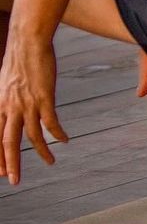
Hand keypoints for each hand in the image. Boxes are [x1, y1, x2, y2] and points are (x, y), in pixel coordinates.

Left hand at [0, 36, 67, 185]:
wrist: (28, 42)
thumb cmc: (17, 59)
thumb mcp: (4, 84)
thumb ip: (5, 100)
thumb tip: (8, 110)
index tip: (0, 172)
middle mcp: (10, 108)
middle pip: (8, 143)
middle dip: (11, 164)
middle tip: (14, 181)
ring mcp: (28, 104)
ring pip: (32, 136)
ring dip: (41, 152)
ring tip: (50, 162)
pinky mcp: (44, 98)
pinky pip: (51, 122)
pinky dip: (57, 134)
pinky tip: (64, 140)